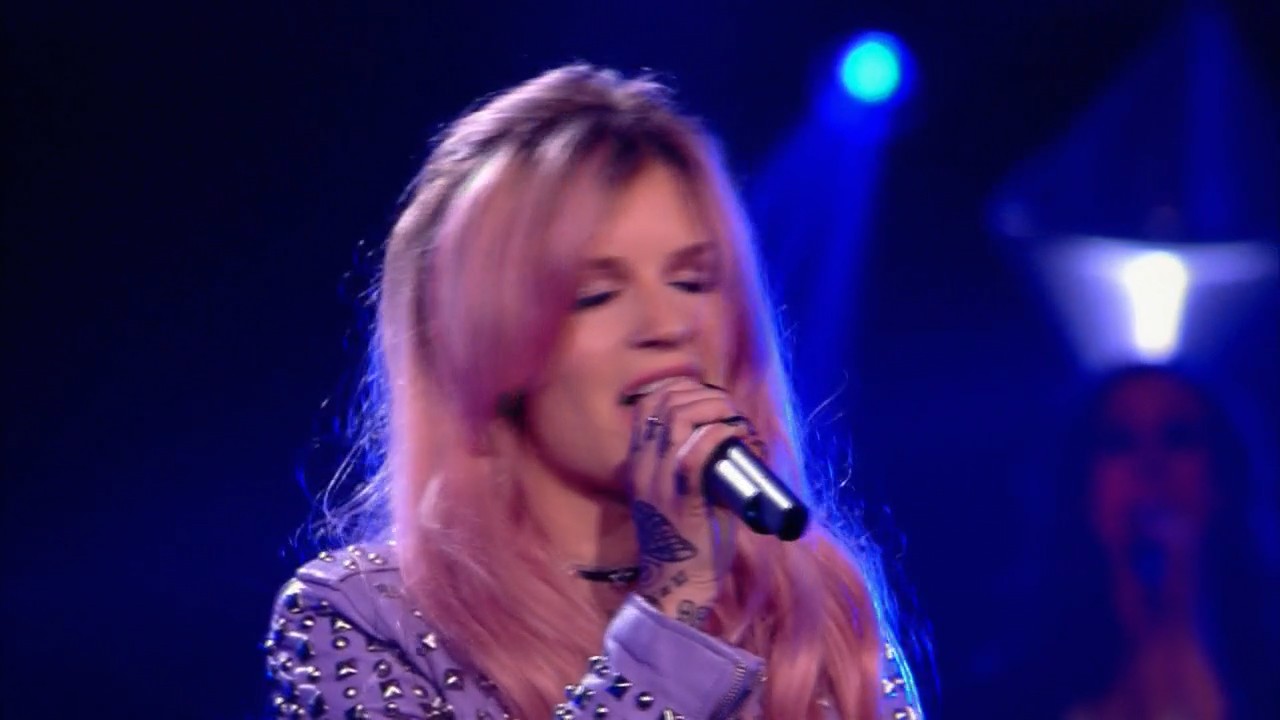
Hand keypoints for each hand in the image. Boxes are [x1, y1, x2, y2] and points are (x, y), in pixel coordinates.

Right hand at [623, 377, 762, 630]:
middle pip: (665, 403)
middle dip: (705, 395)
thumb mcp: (675, 495)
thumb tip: (728, 437)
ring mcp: (660, 484)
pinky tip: (738, 436)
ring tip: (738, 422)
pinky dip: (720, 435)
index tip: (711, 400)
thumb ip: (689, 466)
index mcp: (639, 464)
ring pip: (679, 419)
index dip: (682, 389)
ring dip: (716, 410)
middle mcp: (644, 469)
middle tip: (732, 412)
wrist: (677, 587)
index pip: (649, 404)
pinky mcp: (683, 501)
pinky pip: (696, 453)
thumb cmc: (689, 542)